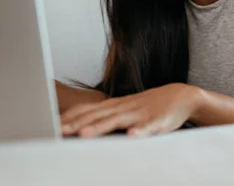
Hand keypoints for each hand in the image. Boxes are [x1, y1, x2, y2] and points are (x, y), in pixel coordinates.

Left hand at [60, 83, 201, 137]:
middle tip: (59, 131)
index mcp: (114, 106)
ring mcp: (139, 114)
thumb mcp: (125, 109)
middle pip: (96, 116)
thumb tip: (82, 125)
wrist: (180, 96)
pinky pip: (146, 128)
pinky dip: (138, 132)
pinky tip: (131, 137)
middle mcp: (123, 108)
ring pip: (116, 121)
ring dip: (99, 128)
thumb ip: (105, 116)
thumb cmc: (148, 106)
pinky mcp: (156, 122)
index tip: (52, 125)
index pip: (87, 110)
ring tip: (84, 135)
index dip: (70, 117)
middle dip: (77, 124)